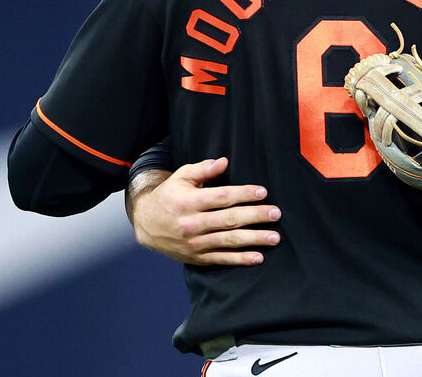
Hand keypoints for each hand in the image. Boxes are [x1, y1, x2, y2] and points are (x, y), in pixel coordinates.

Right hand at [129, 157, 281, 265]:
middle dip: (255, 216)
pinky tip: (258, 257)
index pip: (221, 197)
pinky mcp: (196, 257)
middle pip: (228, 220)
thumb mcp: (181, 177)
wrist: (146, 224)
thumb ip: (203, 169)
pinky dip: (240, 259)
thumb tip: (224, 161)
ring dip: (254, 239)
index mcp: (188, 201)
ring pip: (228, 241)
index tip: (263, 192)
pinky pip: (221, 259)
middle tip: (276, 213)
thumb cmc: (169, 195)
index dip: (243, 194)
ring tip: (274, 237)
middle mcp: (191, 223)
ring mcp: (194, 243)